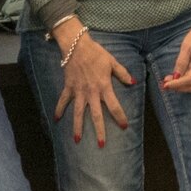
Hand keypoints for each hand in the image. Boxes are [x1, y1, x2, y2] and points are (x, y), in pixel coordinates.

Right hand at [54, 20, 136, 144]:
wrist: (77, 46)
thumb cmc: (96, 53)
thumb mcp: (112, 62)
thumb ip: (122, 73)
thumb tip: (133, 82)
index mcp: (104, 87)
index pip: (114, 106)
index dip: (120, 117)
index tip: (124, 126)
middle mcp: (91, 92)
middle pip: (96, 115)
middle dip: (99, 130)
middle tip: (101, 144)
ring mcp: (78, 92)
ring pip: (78, 113)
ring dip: (78, 126)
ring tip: (77, 140)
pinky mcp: (68, 88)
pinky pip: (63, 101)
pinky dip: (59, 110)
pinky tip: (56, 120)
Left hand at [162, 13, 190, 94]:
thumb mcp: (187, 45)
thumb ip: (181, 61)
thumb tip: (175, 76)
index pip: (189, 79)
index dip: (177, 84)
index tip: (165, 85)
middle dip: (178, 88)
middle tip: (165, 84)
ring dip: (181, 86)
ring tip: (169, 80)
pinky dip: (186, 81)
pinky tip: (177, 77)